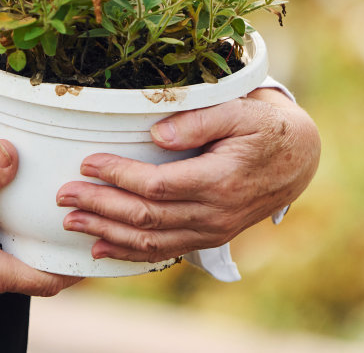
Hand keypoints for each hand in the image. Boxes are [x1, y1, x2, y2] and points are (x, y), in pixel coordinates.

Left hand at [54, 88, 319, 262]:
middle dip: (101, 206)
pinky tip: (101, 248)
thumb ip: (199, 120)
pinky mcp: (209, 236)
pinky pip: (164, 250)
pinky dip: (129, 252)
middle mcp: (215, 213)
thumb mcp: (239, 110)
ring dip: (107, 232)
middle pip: (147, 217)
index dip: (119, 176)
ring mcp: (212, 230)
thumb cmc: (264, 127)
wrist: (299, 158)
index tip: (87, 162)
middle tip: (64, 195)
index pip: (158, 185)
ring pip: (151, 240)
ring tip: (71, 220)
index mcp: (220, 179)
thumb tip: (156, 132)